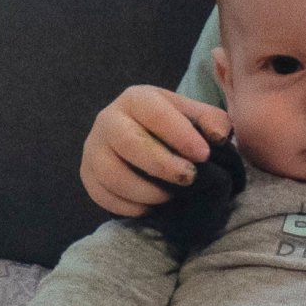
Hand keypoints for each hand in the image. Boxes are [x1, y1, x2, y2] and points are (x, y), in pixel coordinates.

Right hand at [80, 86, 227, 214]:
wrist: (145, 139)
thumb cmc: (174, 128)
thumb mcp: (195, 117)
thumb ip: (212, 121)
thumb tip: (218, 137)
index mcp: (136, 98)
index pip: (154, 112)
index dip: (179, 134)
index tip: (204, 155)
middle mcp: (108, 118)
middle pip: (128, 142)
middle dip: (161, 165)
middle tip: (189, 178)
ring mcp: (94, 147)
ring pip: (111, 173)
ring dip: (144, 190)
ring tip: (169, 196)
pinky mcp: (87, 173)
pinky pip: (101, 194)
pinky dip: (128, 206)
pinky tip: (149, 206)